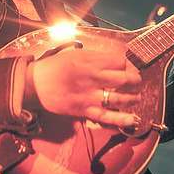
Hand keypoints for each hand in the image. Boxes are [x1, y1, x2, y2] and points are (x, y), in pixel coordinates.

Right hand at [26, 45, 141, 127]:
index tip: (129, 67)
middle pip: (124, 79)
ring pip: (118, 98)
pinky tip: (133, 119)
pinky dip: (121, 119)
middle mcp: (92, 78)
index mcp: (89, 61)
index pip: (119, 61)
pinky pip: (106, 116)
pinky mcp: (84, 111)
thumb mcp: (75, 54)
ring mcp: (89, 96)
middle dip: (136, 81)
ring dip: (132, 98)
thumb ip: (96, 57)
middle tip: (137, 82)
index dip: (128, 64)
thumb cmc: (55, 67)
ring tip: (136, 97)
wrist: (36, 84)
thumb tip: (116, 60)